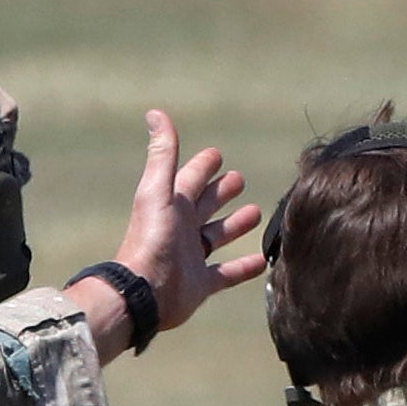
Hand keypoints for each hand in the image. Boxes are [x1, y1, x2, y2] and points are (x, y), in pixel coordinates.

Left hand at [86, 108, 261, 350]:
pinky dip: (244, 267)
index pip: (191, 178)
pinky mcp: (201, 283)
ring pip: (217, 235)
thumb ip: (163, 154)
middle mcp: (182, 228)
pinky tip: (263, 261)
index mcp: (172, 204)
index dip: (204, 166)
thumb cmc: (151, 239)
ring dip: (235, 225)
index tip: (217, 154)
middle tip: (240, 180)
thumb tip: (155, 113)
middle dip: (222, 192)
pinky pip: (227, 272)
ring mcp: (191, 256)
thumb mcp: (158, 190)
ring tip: (256, 213)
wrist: (143, 292)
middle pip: (206, 204)